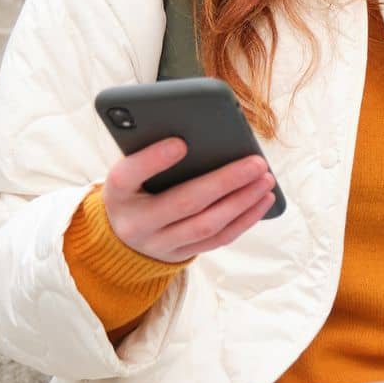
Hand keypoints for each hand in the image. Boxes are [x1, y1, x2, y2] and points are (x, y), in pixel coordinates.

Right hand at [102, 138, 276, 262]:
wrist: (120, 235)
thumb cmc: (134, 187)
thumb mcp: (130, 168)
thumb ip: (152, 150)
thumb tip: (198, 128)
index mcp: (117, 192)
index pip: (127, 175)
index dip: (153, 159)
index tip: (180, 142)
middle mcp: (136, 222)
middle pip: (184, 202)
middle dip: (225, 181)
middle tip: (256, 163)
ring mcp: (159, 244)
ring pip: (207, 225)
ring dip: (242, 202)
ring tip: (266, 180)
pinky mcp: (180, 254)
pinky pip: (217, 240)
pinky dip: (244, 220)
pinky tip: (263, 200)